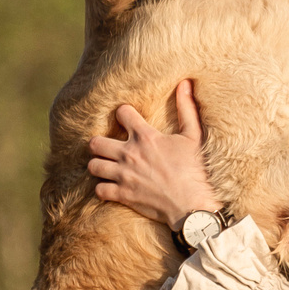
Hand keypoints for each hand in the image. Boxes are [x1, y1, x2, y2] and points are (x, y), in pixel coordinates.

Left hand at [85, 79, 223, 230]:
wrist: (192, 206)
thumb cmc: (195, 171)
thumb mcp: (194, 137)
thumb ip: (187, 109)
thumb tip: (185, 83)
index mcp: (146, 137)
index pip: (122, 113)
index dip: (123, 114)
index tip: (127, 119)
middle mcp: (129, 154)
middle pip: (95, 142)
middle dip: (99, 143)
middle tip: (108, 147)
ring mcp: (124, 175)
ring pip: (93, 166)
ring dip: (99, 165)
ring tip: (107, 167)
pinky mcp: (123, 195)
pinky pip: (99, 190)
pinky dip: (103, 189)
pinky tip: (111, 187)